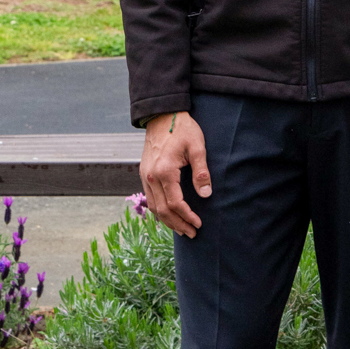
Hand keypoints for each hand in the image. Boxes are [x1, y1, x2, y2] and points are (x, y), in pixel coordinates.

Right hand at [140, 111, 210, 237]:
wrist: (162, 115)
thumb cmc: (182, 129)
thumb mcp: (197, 147)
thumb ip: (201, 172)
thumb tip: (205, 195)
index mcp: (164, 171)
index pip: (175, 203)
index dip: (187, 216)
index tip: (199, 224)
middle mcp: (151, 177)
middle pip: (162, 210)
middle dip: (178, 224)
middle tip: (192, 233)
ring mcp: (145, 175)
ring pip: (153, 207)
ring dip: (167, 221)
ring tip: (181, 229)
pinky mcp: (144, 173)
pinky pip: (150, 198)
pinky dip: (159, 210)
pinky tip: (168, 215)